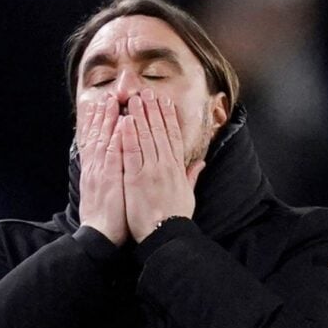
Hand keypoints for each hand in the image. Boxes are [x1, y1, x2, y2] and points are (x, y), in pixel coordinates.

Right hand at [76, 95, 128, 245]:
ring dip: (107, 120)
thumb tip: (112, 167)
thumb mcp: (106, 194)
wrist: (99, 236)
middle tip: (105, 95)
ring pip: (103, 140)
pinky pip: (113, 156)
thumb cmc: (106, 218)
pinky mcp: (109, 180)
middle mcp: (95, 168)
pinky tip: (120, 125)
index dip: (97, 123)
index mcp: (95, 171)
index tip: (102, 106)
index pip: (95, 142)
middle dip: (101, 115)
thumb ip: (110, 177)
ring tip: (111, 101)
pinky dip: (116, 139)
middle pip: (96, 136)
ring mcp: (101, 172)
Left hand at [122, 89, 205, 241]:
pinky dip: (128, 136)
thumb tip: (201, 162)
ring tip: (134, 99)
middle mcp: (164, 165)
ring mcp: (150, 170)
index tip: (164, 102)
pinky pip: (131, 152)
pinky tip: (125, 121)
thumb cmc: (175, 218)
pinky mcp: (136, 178)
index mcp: (176, 168)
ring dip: (139, 116)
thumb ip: (192, 175)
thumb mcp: (188, 194)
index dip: (168, 117)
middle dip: (152, 110)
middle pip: (158, 131)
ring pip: (145, 137)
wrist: (166, 235)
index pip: (172, 136)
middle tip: (146, 92)